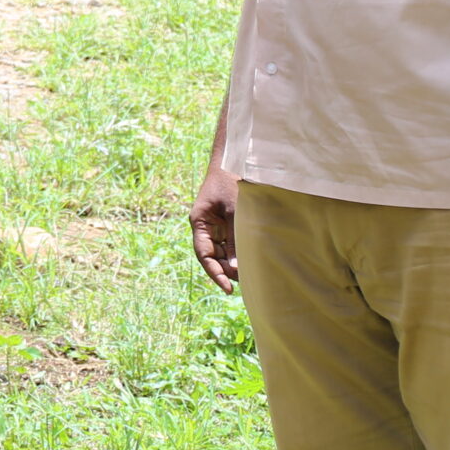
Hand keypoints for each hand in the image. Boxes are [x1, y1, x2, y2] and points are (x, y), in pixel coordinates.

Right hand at [190, 164, 239, 293]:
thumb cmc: (231, 183)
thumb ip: (234, 238)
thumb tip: (235, 266)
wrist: (236, 161)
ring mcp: (216, 225)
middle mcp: (205, 226)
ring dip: (232, 263)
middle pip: (212, 256)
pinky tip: (250, 261)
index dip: (215, 273)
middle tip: (245, 284)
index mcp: (200, 222)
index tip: (228, 288)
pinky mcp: (227, 223)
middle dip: (225, 270)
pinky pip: (231, 243)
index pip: (204, 254)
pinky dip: (238, 253)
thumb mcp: (234, 211)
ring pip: (222, 252)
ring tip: (249, 276)